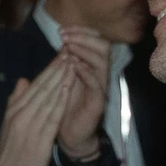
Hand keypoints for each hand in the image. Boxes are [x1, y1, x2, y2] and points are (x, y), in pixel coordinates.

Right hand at [0, 63, 73, 165]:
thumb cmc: (8, 156)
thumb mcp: (9, 125)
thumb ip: (17, 102)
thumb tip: (23, 81)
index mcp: (14, 111)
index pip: (35, 85)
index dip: (49, 68)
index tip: (62, 54)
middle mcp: (21, 115)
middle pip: (42, 87)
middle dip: (57, 68)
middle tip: (70, 49)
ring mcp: (30, 127)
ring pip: (48, 98)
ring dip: (61, 79)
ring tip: (73, 61)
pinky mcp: (39, 140)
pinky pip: (52, 116)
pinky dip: (61, 100)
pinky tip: (69, 88)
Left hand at [50, 28, 110, 160]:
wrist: (71, 136)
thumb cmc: (65, 107)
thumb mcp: (62, 81)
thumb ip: (64, 64)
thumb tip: (62, 43)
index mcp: (91, 68)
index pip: (94, 42)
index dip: (81, 32)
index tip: (62, 29)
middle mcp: (99, 75)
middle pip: (103, 47)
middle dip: (84, 38)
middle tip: (65, 36)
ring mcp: (100, 88)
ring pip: (101, 62)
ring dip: (84, 51)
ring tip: (68, 47)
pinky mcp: (98, 102)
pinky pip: (96, 84)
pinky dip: (86, 72)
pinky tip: (74, 65)